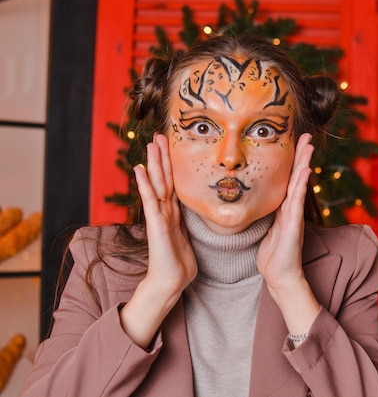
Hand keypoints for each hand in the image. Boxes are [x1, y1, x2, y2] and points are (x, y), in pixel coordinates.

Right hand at [134, 133, 197, 295]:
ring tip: (150, 144)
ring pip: (157, 184)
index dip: (172, 165)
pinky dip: (144, 184)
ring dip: (154, 163)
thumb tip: (196, 215)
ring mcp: (159, 216)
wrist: (170, 282)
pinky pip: (150, 200)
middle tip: (159, 135)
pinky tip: (139, 170)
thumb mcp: (188, 238)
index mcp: (174, 213)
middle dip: (162, 157)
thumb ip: (188, 224)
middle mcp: (165, 211)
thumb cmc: (179, 264)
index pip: (173, 183)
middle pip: (164, 178)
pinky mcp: (156, 224)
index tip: (171, 146)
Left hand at [257, 133, 320, 341]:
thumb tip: (259, 203)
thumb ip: (269, 216)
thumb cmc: (273, 256)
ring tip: (308, 146)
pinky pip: (297, 200)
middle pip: (297, 176)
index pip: (288, 179)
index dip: (292, 161)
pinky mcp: (294, 224)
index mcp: (284, 209)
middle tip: (305, 136)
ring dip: (304, 164)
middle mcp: (291, 209)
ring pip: (299, 184)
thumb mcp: (268, 230)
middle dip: (301, 156)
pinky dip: (301, 184)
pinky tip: (305, 170)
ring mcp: (294, 215)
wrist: (280, 276)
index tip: (293, 142)